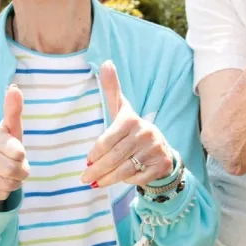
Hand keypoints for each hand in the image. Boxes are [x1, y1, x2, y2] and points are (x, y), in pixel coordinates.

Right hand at [0, 85, 28, 201]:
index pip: (17, 152)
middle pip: (12, 170)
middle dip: (20, 171)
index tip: (17, 152)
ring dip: (13, 182)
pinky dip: (2, 192)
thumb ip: (13, 110)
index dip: (21, 156)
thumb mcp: (13, 130)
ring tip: (7, 174)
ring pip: (6, 185)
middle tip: (16, 166)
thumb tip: (14, 88)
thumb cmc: (6, 146)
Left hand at [81, 61, 173, 187]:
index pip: (106, 141)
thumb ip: (111, 88)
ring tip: (95, 183)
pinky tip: (119, 181)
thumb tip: (106, 62)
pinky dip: (127, 182)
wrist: (160, 148)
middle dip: (97, 170)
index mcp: (131, 120)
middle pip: (114, 157)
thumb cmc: (132, 129)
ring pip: (125, 169)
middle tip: (84, 179)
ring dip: (107, 179)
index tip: (87, 162)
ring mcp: (154, 149)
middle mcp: (145, 133)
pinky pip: (138, 178)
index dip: (95, 154)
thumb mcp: (121, 109)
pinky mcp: (161, 164)